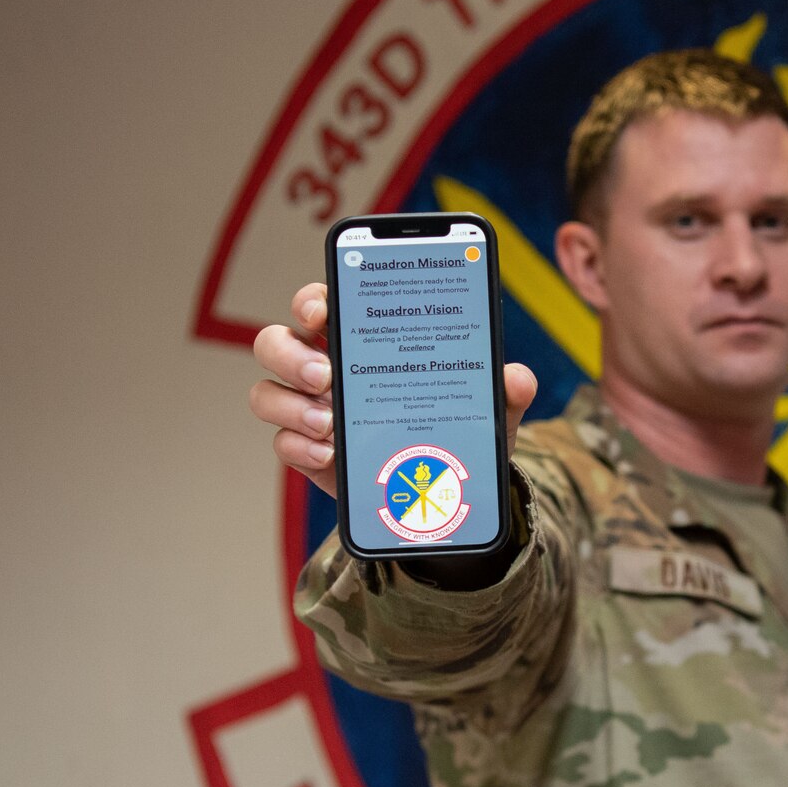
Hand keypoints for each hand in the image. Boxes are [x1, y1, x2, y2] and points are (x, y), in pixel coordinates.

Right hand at [249, 283, 538, 497]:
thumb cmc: (455, 423)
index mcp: (360, 335)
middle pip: (276, 342)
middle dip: (291, 354)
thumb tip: (518, 377)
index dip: (313, 299)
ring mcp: (310, 409)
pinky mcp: (308, 451)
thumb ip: (503, 388)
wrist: (448, 487)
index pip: (320, 301)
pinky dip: (301, 447)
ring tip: (332, 423)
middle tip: (328, 374)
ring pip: (268, 393)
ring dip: (292, 405)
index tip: (323, 311)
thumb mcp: (486, 406)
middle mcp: (324, 366)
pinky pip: (282, 443)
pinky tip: (331, 454)